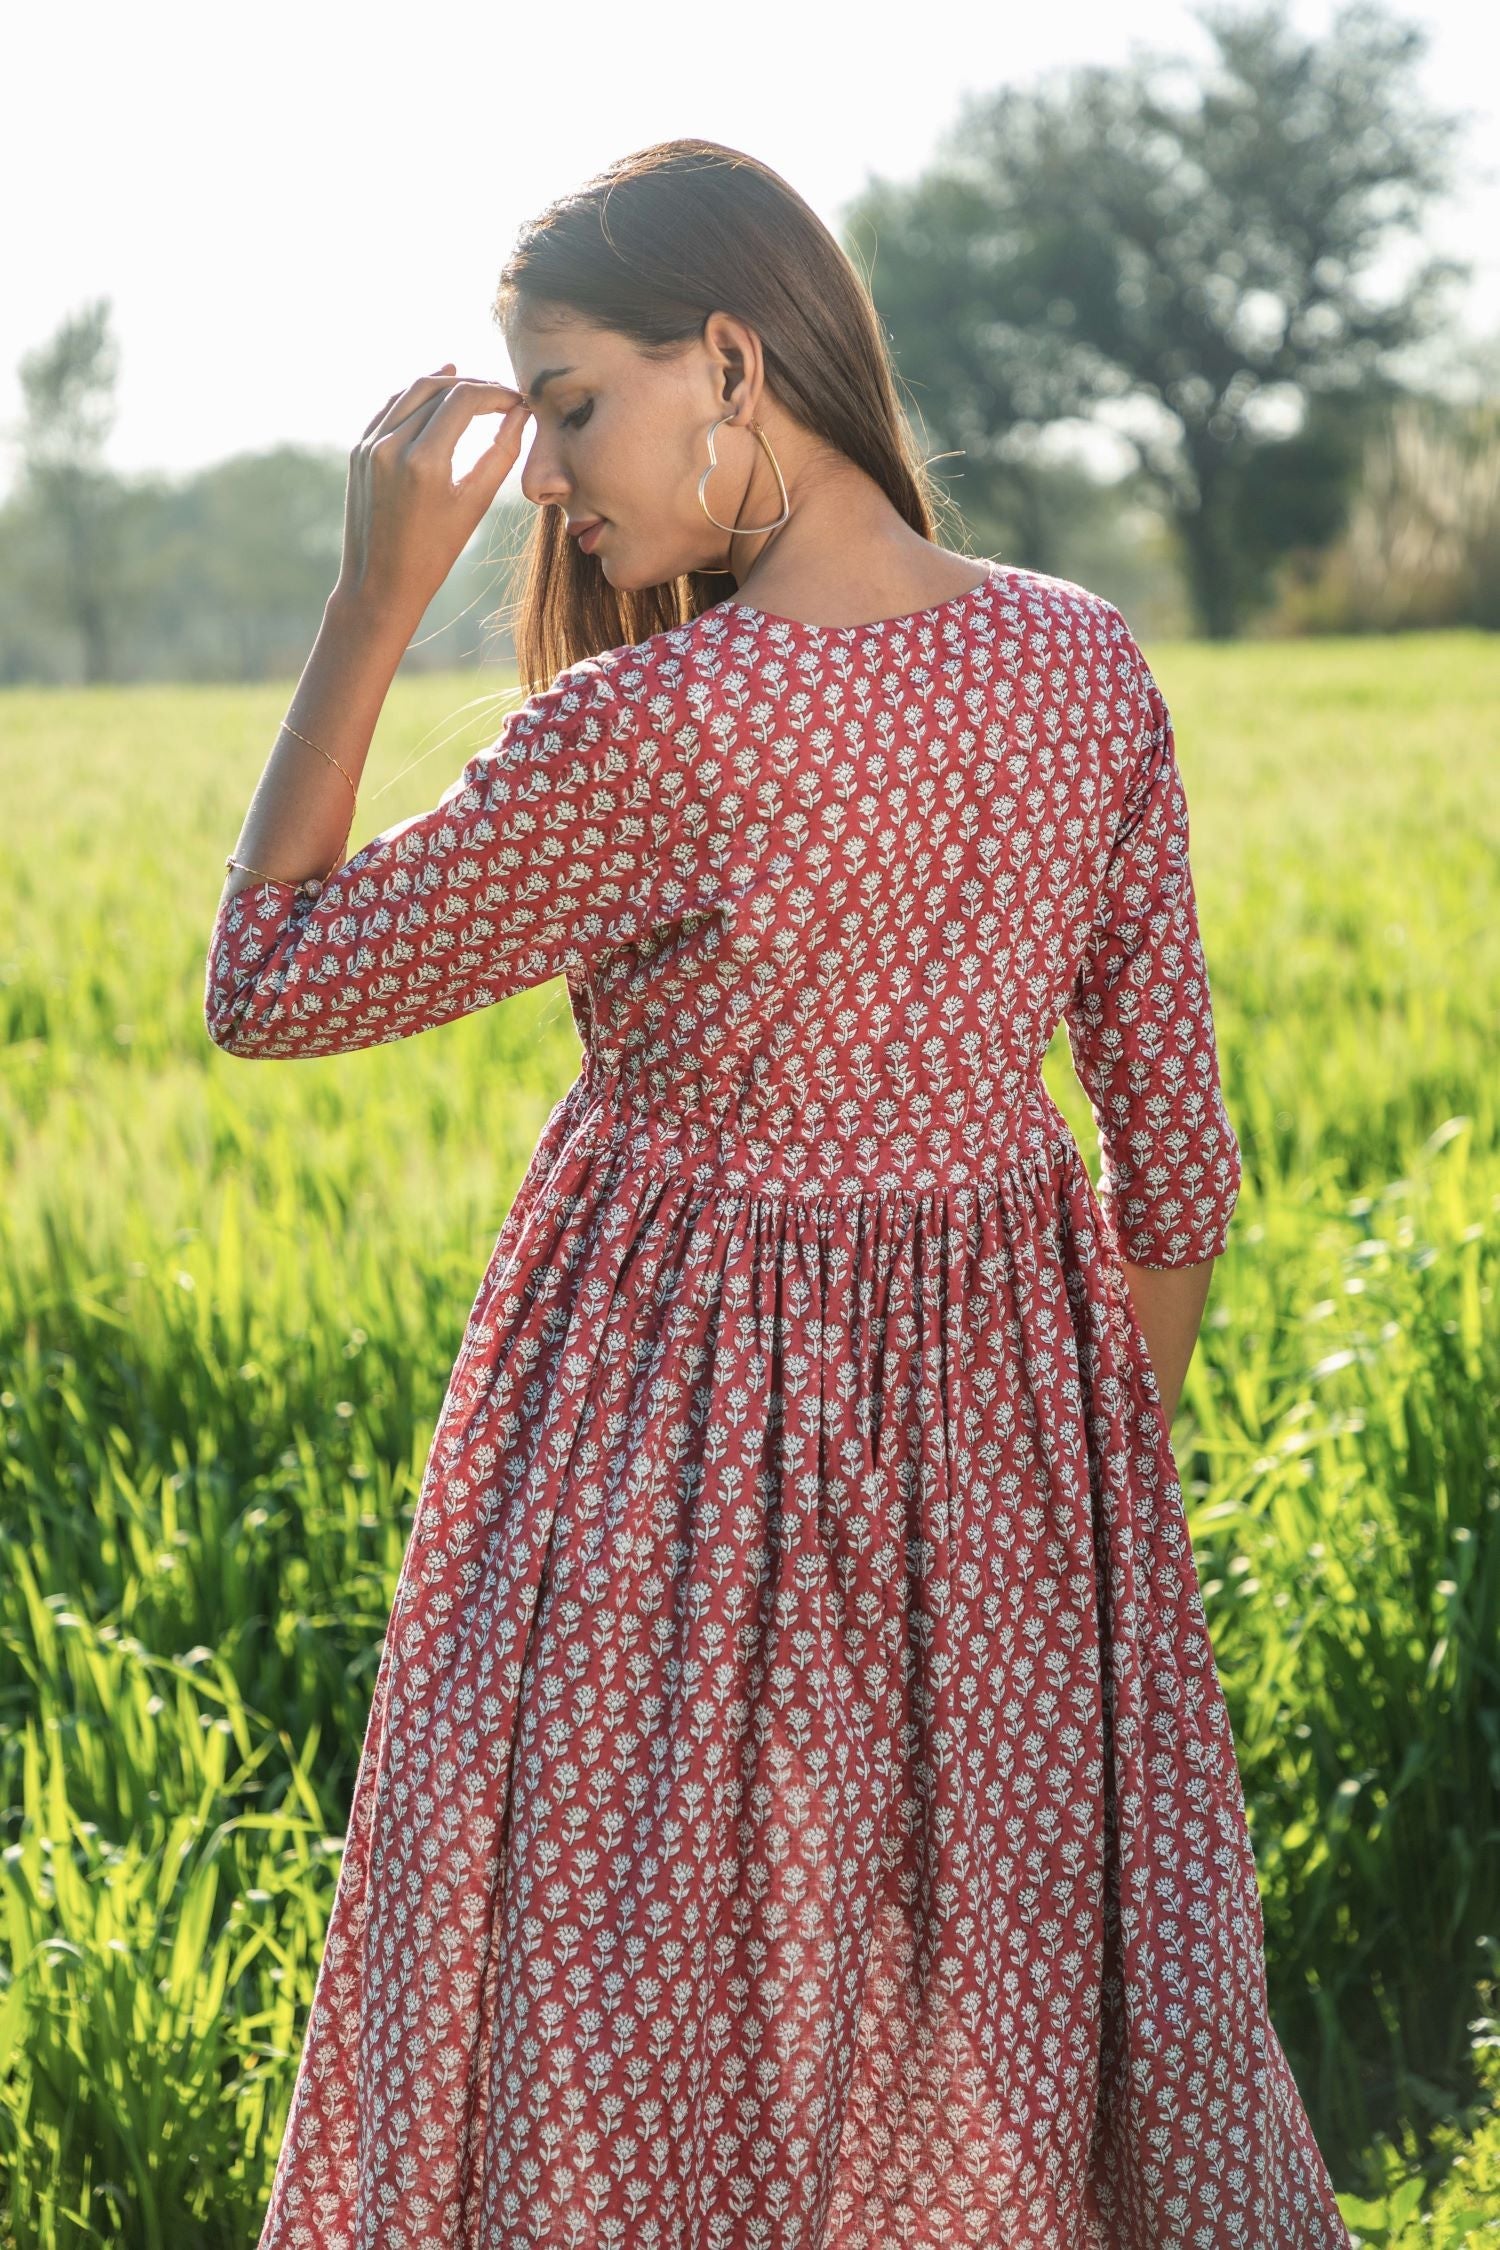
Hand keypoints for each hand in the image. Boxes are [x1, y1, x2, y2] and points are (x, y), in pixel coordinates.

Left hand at [333, 362, 530, 626]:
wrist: (379, 584)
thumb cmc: (433, 555)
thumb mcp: (474, 506)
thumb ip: (501, 454)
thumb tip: (521, 414)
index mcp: (423, 462)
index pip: (464, 399)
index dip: (495, 393)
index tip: (517, 401)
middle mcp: (391, 445)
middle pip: (438, 387)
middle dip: (474, 385)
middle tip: (501, 396)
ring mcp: (370, 445)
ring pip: (411, 391)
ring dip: (445, 383)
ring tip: (474, 387)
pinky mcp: (359, 450)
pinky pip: (390, 407)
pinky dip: (416, 396)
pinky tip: (437, 392)